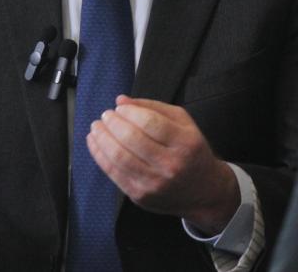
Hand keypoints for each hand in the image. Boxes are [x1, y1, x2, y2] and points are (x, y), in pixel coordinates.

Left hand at [87, 96, 239, 234]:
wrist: (203, 192)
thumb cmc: (190, 151)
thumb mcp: (183, 123)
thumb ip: (153, 108)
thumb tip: (121, 100)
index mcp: (185, 143)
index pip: (151, 123)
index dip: (130, 112)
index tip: (119, 107)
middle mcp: (171, 165)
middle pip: (132, 139)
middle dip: (113, 123)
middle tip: (105, 115)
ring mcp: (154, 183)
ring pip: (119, 157)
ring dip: (102, 138)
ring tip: (96, 127)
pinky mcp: (140, 196)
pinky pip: (113, 173)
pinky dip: (99, 155)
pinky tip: (94, 142)